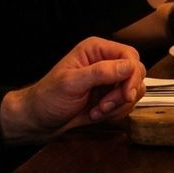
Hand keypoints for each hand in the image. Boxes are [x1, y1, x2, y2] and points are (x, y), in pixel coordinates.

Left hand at [0, 37, 145, 142]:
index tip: (126, 94)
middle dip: (123, 94)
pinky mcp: (110, 96)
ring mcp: (109, 80)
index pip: (130, 56)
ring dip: (118, 105)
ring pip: (134, 90)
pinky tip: (96, 114)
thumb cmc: (46, 99)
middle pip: (136, 74)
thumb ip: (101, 72)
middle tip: (105, 105)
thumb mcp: (71, 83)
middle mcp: (106, 62)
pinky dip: (115, 113)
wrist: (37, 122)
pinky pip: (127, 104)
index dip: (132, 75)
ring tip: (97, 111)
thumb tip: (128, 66)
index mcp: (96, 50)